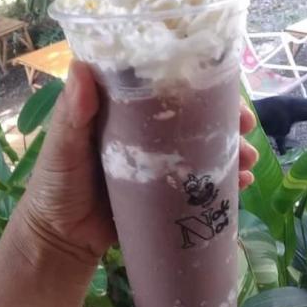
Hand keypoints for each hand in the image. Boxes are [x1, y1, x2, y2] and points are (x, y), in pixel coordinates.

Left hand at [17, 62, 257, 264]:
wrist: (61, 239)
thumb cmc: (56, 186)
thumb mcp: (63, 148)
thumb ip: (72, 114)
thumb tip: (82, 67)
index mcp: (121, 113)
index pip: (162, 87)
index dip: (193, 81)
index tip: (221, 82)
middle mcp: (145, 133)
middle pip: (191, 118)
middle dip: (223, 119)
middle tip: (246, 125)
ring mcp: (158, 164)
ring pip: (201, 150)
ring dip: (230, 151)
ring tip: (249, 160)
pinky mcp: (165, 193)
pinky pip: (199, 184)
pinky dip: (223, 183)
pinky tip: (243, 185)